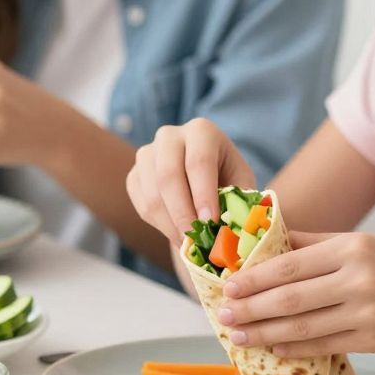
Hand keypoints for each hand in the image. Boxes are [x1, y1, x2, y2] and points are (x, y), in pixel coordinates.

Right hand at [127, 118, 257, 241]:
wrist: (201, 179)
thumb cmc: (227, 180)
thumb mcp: (241, 184)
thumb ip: (239, 201)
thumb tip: (235, 227)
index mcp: (201, 131)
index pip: (198, 161)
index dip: (203, 194)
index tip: (211, 223)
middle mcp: (169, 136)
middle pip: (168, 175)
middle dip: (182, 213)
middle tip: (195, 239)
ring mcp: (146, 155)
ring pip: (152, 194)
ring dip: (170, 225)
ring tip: (188, 243)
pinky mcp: (134, 175)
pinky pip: (141, 205)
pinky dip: (159, 225)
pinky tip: (176, 234)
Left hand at [217, 232, 374, 357]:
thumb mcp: (365, 242)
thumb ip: (316, 243)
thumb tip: (268, 241)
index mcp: (352, 248)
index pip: (290, 264)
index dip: (254, 278)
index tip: (229, 285)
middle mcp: (358, 280)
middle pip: (290, 299)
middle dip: (251, 309)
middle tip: (223, 316)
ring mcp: (367, 313)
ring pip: (303, 327)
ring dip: (265, 334)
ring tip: (239, 336)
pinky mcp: (374, 340)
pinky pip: (324, 345)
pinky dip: (295, 347)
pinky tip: (274, 347)